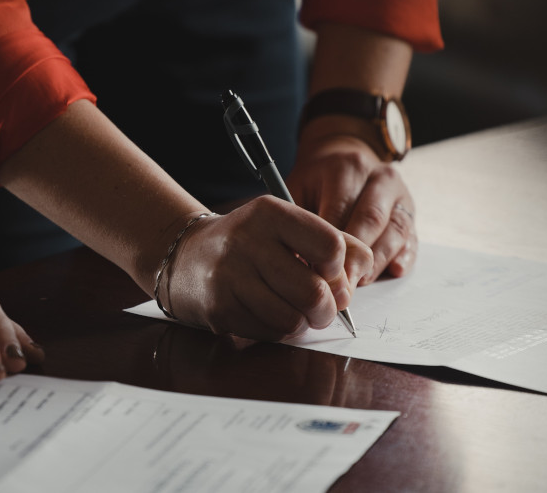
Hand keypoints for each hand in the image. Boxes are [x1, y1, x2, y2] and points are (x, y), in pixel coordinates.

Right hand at [162, 196, 373, 340]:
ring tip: (294, 311)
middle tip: (322, 308)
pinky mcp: (219, 308)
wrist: (186, 256)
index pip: (331, 246)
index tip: (329, 273)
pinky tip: (268, 314)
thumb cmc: (250, 243)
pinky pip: (270, 333)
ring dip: (302, 323)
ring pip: (293, 319)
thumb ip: (333, 242)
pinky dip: (278, 331)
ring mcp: (230, 276)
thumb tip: (360, 276)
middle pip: (315, 292)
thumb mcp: (287, 227)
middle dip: (327, 309)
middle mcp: (247, 241)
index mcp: (271, 213)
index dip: (339, 269)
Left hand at [287, 129, 417, 282]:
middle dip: (355, 257)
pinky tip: (394, 271)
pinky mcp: (411, 213)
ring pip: (395, 231)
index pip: (341, 209)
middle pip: (371, 220)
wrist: (344, 158)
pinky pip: (412, 238)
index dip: (329, 245)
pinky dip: (404, 256)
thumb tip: (296, 261)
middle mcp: (380, 178)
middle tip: (340, 286)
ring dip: (378, 262)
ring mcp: (400, 195)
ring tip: (359, 283)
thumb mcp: (299, 188)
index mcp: (348, 167)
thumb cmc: (316, 182)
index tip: (316, 272)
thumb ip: (298, 220)